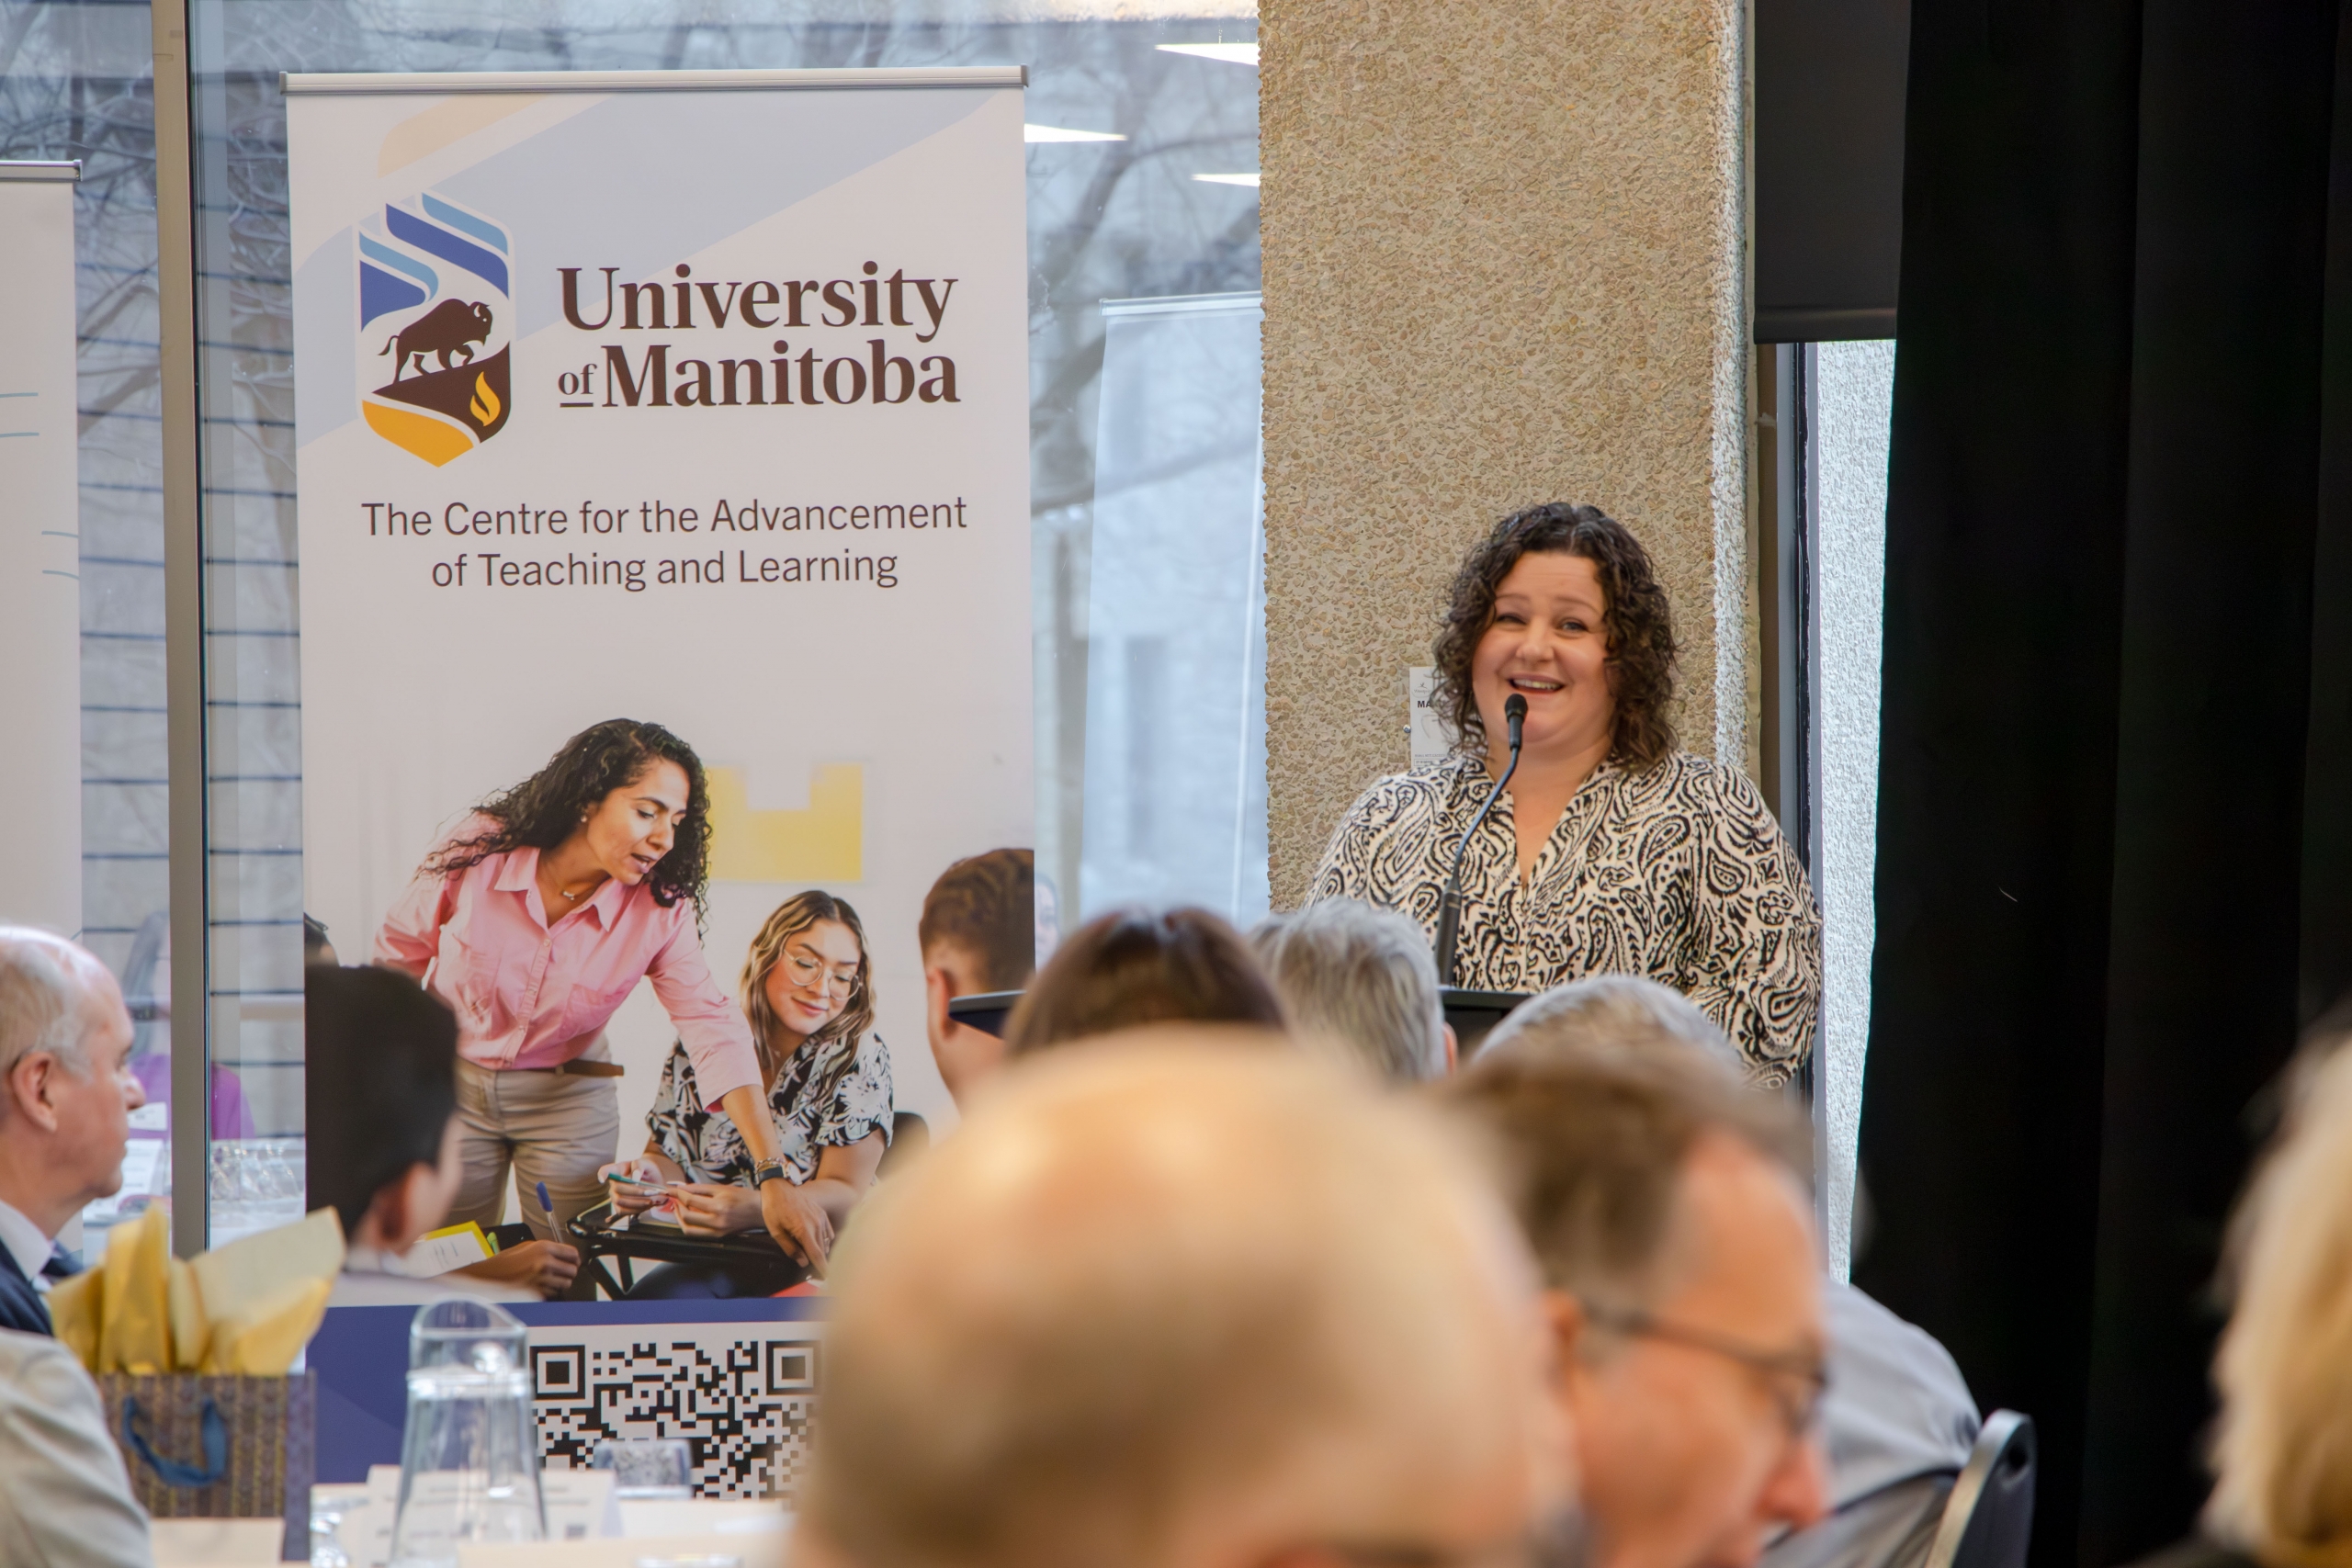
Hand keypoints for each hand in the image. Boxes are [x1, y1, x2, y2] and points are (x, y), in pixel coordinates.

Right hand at [456, 1240, 578, 1298]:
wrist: (487, 1278)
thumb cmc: (502, 1263)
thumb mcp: (525, 1247)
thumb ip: (545, 1249)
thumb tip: (562, 1252)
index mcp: (543, 1248)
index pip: (573, 1253)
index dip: (574, 1258)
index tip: (574, 1261)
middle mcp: (545, 1262)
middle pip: (573, 1270)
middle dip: (568, 1272)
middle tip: (561, 1273)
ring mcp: (542, 1279)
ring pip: (565, 1284)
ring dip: (559, 1284)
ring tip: (546, 1281)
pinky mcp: (538, 1293)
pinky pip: (552, 1294)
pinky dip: (548, 1292)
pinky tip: (537, 1288)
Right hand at [599, 1158, 662, 1213]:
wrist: (653, 1181)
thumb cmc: (646, 1169)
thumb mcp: (645, 1163)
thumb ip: (639, 1166)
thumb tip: (635, 1178)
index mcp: (618, 1170)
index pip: (605, 1171)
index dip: (602, 1175)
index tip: (602, 1179)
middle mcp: (614, 1184)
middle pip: (618, 1189)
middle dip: (637, 1191)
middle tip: (653, 1191)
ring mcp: (615, 1197)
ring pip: (621, 1202)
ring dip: (638, 1202)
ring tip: (652, 1200)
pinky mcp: (620, 1208)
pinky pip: (625, 1212)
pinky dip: (638, 1209)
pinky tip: (648, 1205)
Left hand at [669, 1182, 762, 1236]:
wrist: (761, 1211)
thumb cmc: (744, 1197)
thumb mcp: (723, 1188)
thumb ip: (700, 1188)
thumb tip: (682, 1188)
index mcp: (718, 1206)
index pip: (690, 1200)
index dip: (678, 1194)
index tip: (671, 1190)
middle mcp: (716, 1221)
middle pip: (687, 1217)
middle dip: (677, 1206)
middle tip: (675, 1198)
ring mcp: (717, 1231)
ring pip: (689, 1230)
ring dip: (680, 1219)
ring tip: (679, 1209)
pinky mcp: (718, 1237)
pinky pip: (698, 1234)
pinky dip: (690, 1225)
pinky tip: (690, 1216)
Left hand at [759, 1177, 833, 1275]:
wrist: (779, 1187)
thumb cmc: (773, 1209)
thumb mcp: (776, 1231)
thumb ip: (790, 1248)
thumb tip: (803, 1263)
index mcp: (804, 1230)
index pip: (817, 1255)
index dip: (823, 1269)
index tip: (827, 1279)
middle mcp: (816, 1224)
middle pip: (823, 1250)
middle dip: (821, 1262)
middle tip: (817, 1274)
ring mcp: (821, 1217)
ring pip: (826, 1241)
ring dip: (822, 1251)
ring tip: (815, 1258)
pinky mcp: (821, 1213)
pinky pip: (828, 1231)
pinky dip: (825, 1240)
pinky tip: (818, 1243)